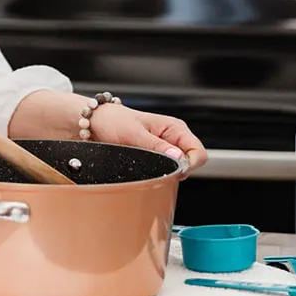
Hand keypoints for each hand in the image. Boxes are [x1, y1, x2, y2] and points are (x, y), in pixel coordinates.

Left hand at [88, 101, 206, 167]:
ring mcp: (167, 149)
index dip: (190, 165)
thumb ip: (156, 146)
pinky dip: (160, 173)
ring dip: (168, 172)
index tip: (174, 169)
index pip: (198, 153)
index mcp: (175, 128)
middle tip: (157, 167)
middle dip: (178, 170)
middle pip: (192, 164)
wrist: (96, 123)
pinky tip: (146, 168)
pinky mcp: (157, 157)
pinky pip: (167, 170)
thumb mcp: (134, 134)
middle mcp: (174, 138)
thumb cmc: (114, 121)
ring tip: (147, 164)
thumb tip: (177, 157)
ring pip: (180, 169)